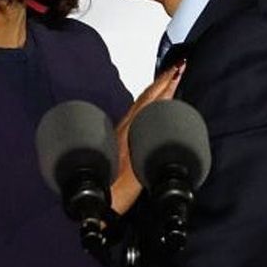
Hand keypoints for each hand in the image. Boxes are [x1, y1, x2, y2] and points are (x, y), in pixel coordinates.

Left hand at [111, 61, 185, 214]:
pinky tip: (148, 107)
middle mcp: (122, 129)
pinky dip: (147, 103)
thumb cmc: (112, 193)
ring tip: (167, 81)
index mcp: (129, 133)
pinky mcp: (116, 141)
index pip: (150, 102)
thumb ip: (148, 156)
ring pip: (139, 104)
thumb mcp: (135, 178)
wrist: (88, 200)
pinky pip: (135, 113)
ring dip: (154, 91)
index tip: (179, 69)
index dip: (165, 85)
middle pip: (145, 98)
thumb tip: (164, 133)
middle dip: (162, 81)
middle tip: (178, 67)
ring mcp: (118, 133)